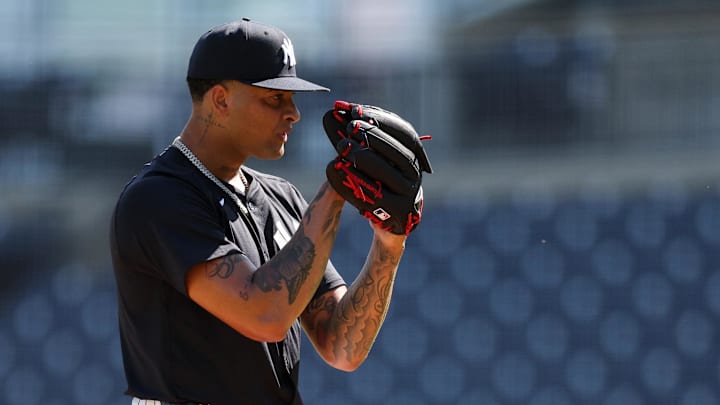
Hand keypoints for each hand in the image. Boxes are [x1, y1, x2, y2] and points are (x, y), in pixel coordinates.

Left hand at [323, 101, 432, 235]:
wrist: (387, 219)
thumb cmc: (375, 180)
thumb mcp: (366, 155)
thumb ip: (354, 135)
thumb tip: (333, 110)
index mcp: (413, 154)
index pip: (404, 131)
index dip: (381, 120)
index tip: (356, 111)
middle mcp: (415, 172)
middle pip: (398, 153)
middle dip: (373, 137)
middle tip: (350, 126)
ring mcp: (409, 193)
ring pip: (388, 174)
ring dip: (364, 157)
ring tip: (343, 146)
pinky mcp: (398, 211)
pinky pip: (374, 196)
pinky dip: (354, 181)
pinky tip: (337, 169)